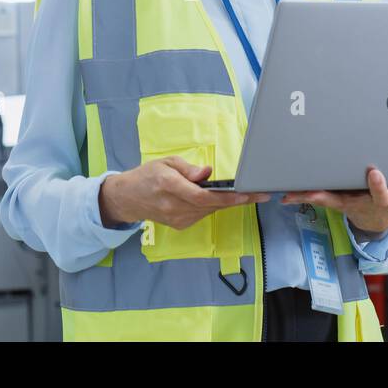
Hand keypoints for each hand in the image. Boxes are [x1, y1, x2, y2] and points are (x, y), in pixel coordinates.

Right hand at [99, 156, 269, 229]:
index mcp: (168, 185)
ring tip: (242, 193)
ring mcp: (176, 219)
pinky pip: (202, 214)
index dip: (226, 197)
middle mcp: (173, 205)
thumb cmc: (148, 175)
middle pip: (211, 205)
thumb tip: (208, 173)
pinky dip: (212, 206)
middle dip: (237, 199)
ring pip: (209, 211)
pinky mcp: (179, 225)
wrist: (129, 198)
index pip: (202, 196)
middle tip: (259, 192)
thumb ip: (188, 168)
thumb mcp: (166, 162)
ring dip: (226, 202)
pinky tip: (215, 198)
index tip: (246, 194)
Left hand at [281, 165, 387, 233]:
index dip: (378, 185)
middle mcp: (357, 201)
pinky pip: (315, 196)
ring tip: (291, 193)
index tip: (376, 173)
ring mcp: (343, 201)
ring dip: (307, 196)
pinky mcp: (332, 199)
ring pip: (323, 198)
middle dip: (326, 196)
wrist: (375, 218)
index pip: (380, 194)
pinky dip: (301, 195)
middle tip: (312, 193)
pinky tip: (286, 194)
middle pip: (341, 200)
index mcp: (378, 199)